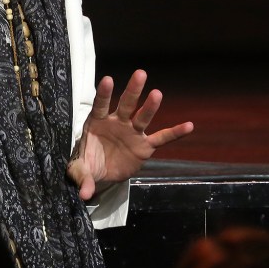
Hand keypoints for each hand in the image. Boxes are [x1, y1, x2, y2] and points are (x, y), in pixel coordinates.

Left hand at [67, 69, 192, 200]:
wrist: (100, 172)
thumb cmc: (87, 163)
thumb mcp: (79, 170)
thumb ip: (81, 178)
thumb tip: (84, 194)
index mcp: (97, 122)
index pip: (100, 105)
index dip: (104, 94)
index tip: (108, 79)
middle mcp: (116, 122)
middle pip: (126, 105)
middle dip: (132, 91)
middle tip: (140, 73)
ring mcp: (132, 132)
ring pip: (143, 117)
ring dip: (150, 106)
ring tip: (157, 94)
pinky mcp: (144, 145)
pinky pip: (161, 138)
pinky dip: (174, 133)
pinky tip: (188, 126)